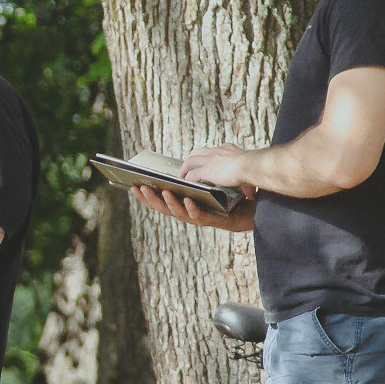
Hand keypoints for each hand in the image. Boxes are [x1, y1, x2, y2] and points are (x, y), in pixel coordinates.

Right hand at [129, 184, 255, 232]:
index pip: (161, 199)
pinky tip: (187, 200)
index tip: (132, 185)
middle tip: (139, 188)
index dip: (146, 195)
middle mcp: (189, 212)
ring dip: (169, 203)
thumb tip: (181, 163)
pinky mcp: (214, 221)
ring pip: (179, 213)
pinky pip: (200, 217)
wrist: (252, 206)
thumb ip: (194, 176)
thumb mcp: (207, 181)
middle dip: (151, 198)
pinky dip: (192, 209)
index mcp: (185, 203)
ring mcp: (201, 217)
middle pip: (165, 207)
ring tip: (162, 192)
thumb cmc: (229, 195)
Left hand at [176, 145, 253, 189]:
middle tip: (188, 167)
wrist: (250, 165)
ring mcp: (210, 160)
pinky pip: (192, 174)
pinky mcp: (206, 170)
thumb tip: (252, 194)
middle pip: (198, 151)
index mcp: (227, 149)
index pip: (214, 150)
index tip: (207, 161)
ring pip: (190, 161)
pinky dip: (188, 178)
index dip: (208, 155)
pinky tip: (186, 184)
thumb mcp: (249, 171)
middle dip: (192, 159)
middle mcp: (216, 151)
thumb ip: (247, 184)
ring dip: (185, 168)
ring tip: (182, 176)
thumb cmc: (253, 168)